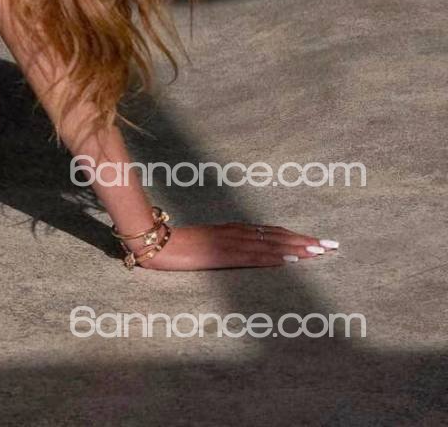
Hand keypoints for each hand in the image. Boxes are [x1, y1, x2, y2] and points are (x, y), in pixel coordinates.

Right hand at [130, 222, 338, 270]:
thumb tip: (247, 251)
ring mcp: (230, 242)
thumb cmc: (178, 245)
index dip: (295, 236)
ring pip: (271, 243)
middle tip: (331, 245)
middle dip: (305, 241)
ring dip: (297, 247)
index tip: (318, 241)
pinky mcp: (223, 253)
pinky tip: (290, 258)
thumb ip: (226, 245)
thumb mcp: (207, 244)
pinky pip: (254, 254)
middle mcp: (235, 232)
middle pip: (277, 235)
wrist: (156, 244)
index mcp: (233, 229)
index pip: (271, 232)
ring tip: (320, 251)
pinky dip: (275, 255)